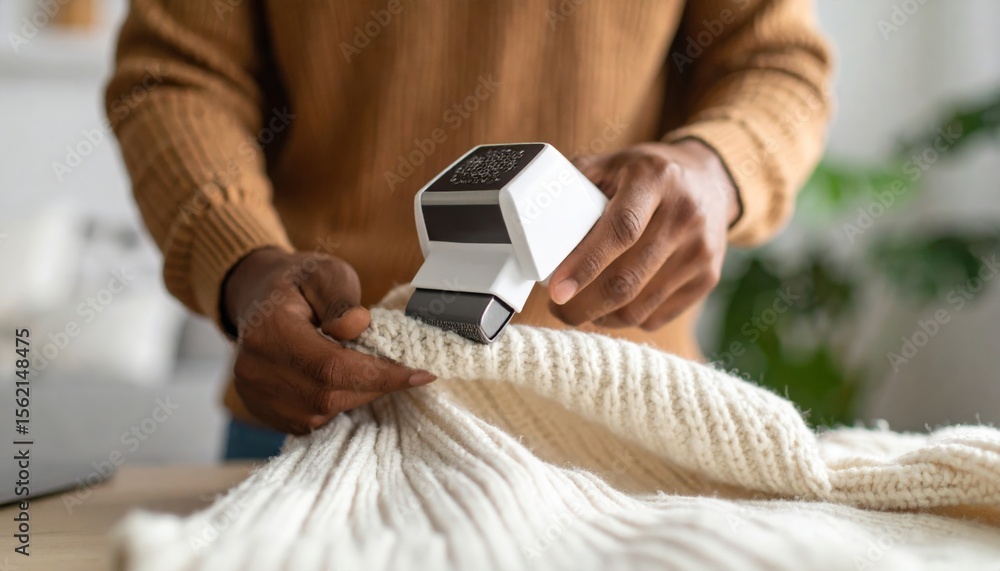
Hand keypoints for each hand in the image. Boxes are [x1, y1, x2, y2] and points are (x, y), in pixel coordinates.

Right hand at [222, 247, 435, 433]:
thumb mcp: (325, 273)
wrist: (258, 297)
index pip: (332, 366)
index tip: (421, 374)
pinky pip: (311, 421)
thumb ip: (342, 300)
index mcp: (270, 331)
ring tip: (368, 368)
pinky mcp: (263, 411)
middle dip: (374, 384)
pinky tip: (343, 381)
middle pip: (329, 395)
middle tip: (402, 368)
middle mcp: (256, 369)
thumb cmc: (297, 283)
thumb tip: (358, 327)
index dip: (380, 375)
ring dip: (357, 395)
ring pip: (322, 412)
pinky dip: (337, 403)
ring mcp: (256, 395)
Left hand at [548, 139, 739, 329]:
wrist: (712, 181)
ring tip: (580, 309)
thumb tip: (535, 214)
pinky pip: (657, 315)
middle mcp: (685, 214)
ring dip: (601, 316)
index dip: (585, 264)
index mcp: (655, 179)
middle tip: (558, 309)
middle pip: (628, 278)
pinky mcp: (708, 277)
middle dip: (583, 305)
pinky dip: (626, 318)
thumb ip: (578, 182)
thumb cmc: (650, 174)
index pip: (621, 229)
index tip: (556, 289)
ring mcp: (701, 250)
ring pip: (640, 306)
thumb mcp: (615, 163)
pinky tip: (610, 307)